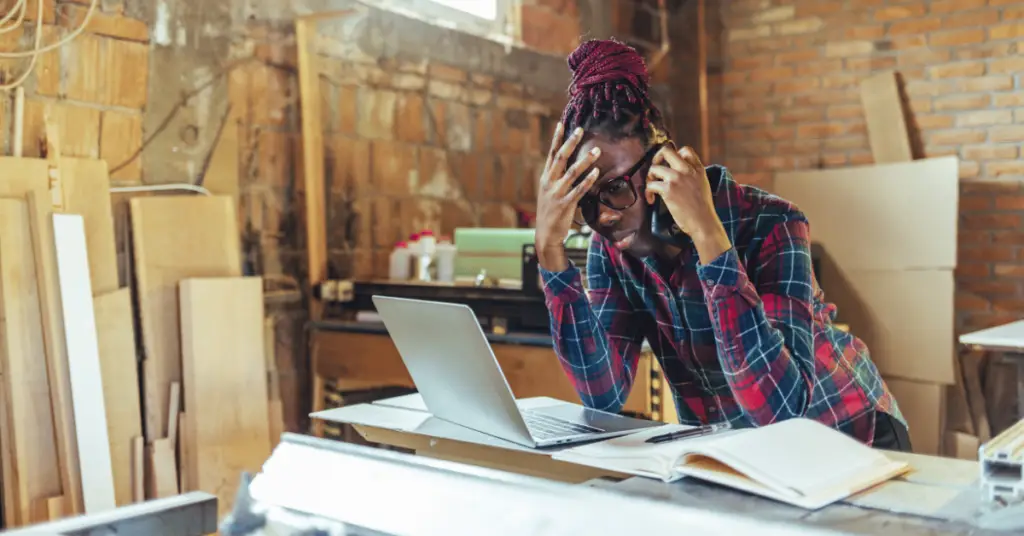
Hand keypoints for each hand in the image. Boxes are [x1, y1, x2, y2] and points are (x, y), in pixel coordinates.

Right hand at [534, 123, 600, 270]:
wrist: (545, 234)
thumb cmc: (550, 212)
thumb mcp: (548, 192)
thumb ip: (556, 179)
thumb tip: (567, 165)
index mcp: (545, 178)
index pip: (551, 154)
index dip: (556, 139)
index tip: (562, 124)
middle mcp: (549, 182)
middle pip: (560, 158)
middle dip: (571, 143)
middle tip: (581, 130)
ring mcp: (557, 193)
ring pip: (572, 172)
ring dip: (585, 160)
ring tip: (597, 151)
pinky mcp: (565, 204)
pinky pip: (579, 189)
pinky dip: (588, 180)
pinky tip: (596, 172)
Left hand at [646, 146, 730, 261]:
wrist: (703, 222)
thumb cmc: (703, 208)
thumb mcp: (703, 184)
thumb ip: (693, 175)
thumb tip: (679, 172)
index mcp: (698, 169)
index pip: (685, 149)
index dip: (674, 154)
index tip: (670, 165)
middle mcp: (686, 170)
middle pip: (666, 151)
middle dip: (656, 158)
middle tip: (656, 170)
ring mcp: (676, 178)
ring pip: (654, 168)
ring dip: (650, 178)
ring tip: (652, 188)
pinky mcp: (667, 190)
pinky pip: (650, 185)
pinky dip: (648, 193)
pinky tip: (652, 201)